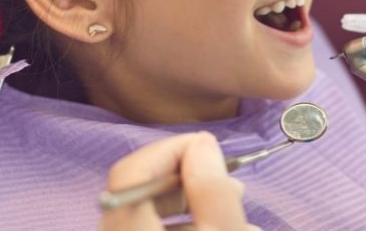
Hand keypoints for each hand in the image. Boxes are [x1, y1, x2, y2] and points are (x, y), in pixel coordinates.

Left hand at [99, 132, 255, 230]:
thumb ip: (212, 189)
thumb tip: (202, 143)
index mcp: (128, 229)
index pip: (129, 172)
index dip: (170, 150)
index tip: (209, 149)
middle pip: (140, 193)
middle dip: (189, 180)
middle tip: (232, 185)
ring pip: (149, 217)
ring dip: (194, 206)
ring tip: (237, 215)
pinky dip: (187, 227)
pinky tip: (218, 228)